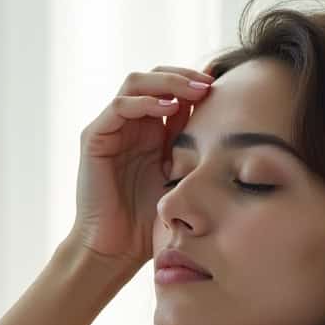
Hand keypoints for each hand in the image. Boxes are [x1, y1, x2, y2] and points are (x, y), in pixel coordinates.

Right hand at [68, 66, 213, 270]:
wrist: (116, 249)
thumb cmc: (150, 221)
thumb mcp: (182, 178)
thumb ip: (194, 149)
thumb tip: (230, 123)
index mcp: (152, 130)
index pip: (172, 89)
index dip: (195, 82)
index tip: (224, 85)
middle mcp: (130, 123)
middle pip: (154, 77)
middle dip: (183, 75)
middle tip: (209, 84)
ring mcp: (111, 128)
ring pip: (135, 82)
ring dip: (166, 81)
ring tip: (193, 91)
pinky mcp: (95, 138)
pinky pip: (118, 106)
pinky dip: (144, 102)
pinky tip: (169, 109)